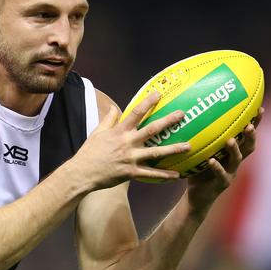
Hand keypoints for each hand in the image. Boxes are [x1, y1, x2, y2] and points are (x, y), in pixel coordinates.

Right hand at [69, 92, 191, 188]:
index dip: (148, 102)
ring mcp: (130, 158)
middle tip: (182, 114)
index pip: (136, 112)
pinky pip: (150, 174)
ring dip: (173, 148)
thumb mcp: (97, 132)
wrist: (82, 173)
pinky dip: (164, 175)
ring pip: (156, 152)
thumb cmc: (89, 153)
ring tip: (188, 146)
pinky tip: (176, 175)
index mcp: (119, 131)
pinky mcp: (130, 172)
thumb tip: (113, 107)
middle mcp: (127, 142)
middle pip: (151, 129)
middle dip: (168, 121)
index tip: (158, 94)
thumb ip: (108, 119)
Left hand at [187, 107, 264, 214]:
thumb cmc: (198, 169)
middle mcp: (235, 161)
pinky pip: (221, 174)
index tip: (260, 109)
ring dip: (234, 150)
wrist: (196, 196)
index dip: (255, 123)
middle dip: (251, 136)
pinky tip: (212, 160)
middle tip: (249, 126)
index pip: (246, 135)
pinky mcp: (221, 184)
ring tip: (230, 141)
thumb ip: (200, 136)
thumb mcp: (200, 151)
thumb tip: (190, 112)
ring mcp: (230, 173)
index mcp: (232, 152)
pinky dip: (217, 167)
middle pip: (248, 147)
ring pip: (236, 160)